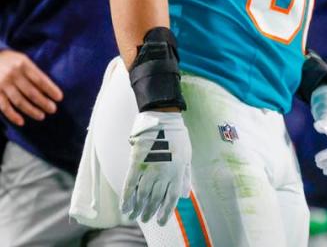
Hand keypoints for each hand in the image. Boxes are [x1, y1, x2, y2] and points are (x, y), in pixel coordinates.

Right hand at [0, 49, 62, 124]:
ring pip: (19, 101)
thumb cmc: (9, 61)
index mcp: (23, 65)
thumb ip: (33, 71)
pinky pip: (4, 106)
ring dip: (31, 110)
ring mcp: (2, 84)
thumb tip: (48, 88)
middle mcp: (13, 74)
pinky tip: (21, 121)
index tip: (59, 98)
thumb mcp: (22, 60)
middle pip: (31, 92)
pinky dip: (12, 115)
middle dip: (43, 102)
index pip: (40, 80)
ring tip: (41, 116)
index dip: (51, 90)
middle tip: (53, 109)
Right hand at [121, 111, 191, 225]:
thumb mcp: (187, 156)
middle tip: (146, 219)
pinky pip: (130, 183)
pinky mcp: (136, 162)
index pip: (171, 198)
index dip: (165, 212)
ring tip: (134, 216)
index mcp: (177, 171)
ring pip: (142, 194)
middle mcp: (164, 173)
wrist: (163, 119)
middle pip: (155, 198)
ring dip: (137, 207)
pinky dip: (127, 197)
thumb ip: (185, 176)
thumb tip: (184, 194)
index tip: (160, 221)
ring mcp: (150, 168)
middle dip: (150, 211)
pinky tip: (124, 207)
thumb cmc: (178, 137)